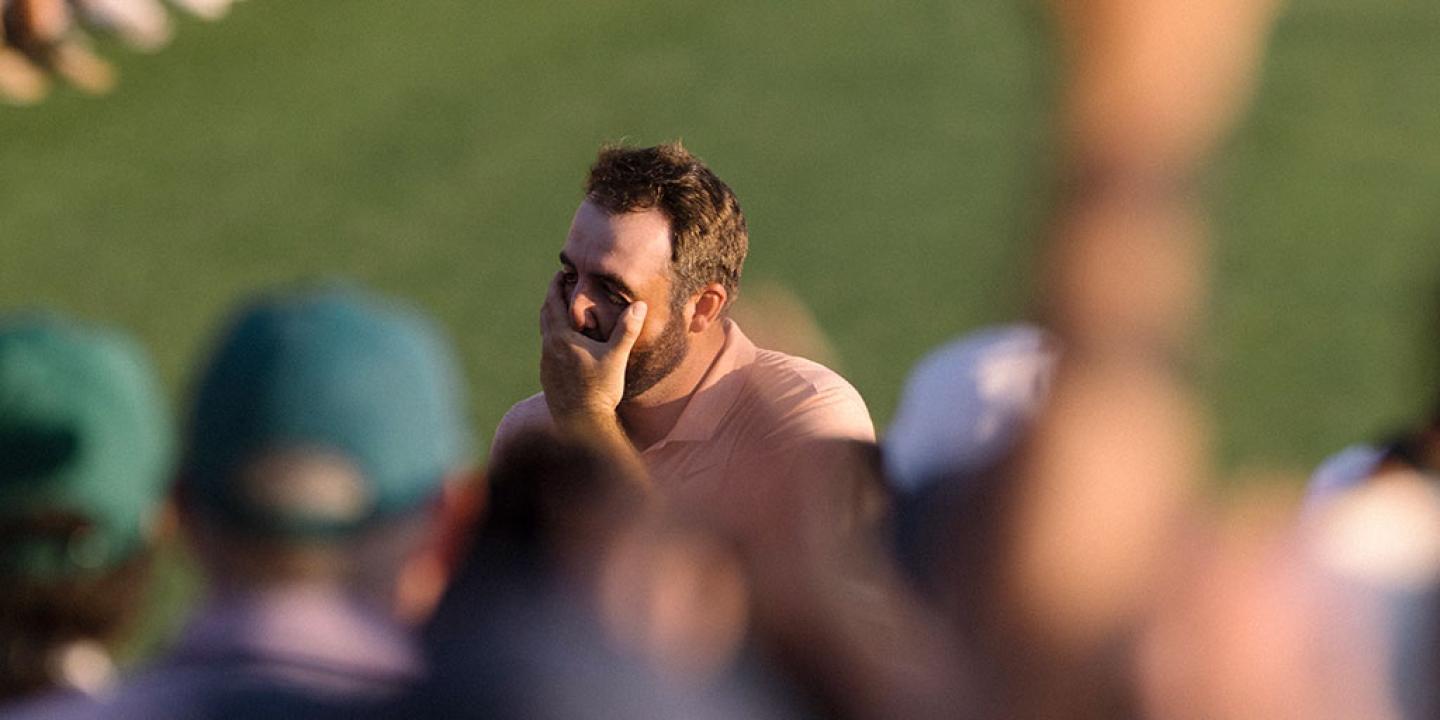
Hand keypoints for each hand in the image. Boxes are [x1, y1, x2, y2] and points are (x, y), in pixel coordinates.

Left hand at [539, 271, 647, 421]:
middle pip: (545, 314)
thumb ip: (626, 330)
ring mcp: (546, 363)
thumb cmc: (600, 390)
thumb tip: (639, 305)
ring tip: (564, 311)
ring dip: (552, 317)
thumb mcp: (616, 357)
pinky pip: (548, 349)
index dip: (556, 285)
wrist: (581, 422)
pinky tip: (566, 343)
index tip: (561, 273)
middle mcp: (549, 347)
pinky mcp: (547, 376)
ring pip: (545, 332)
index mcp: (561, 338)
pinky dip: (553, 337)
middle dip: (552, 297)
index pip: (553, 302)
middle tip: (561, 286)